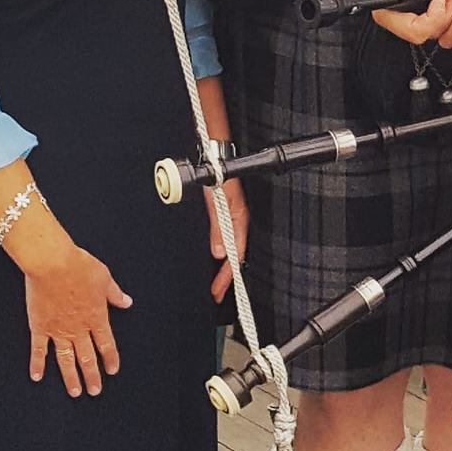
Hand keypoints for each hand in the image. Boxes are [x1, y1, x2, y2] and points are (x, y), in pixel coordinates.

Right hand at [23, 241, 131, 395]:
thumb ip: (115, 294)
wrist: (52, 263)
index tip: (112, 371)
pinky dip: (37, 364)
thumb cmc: (79, 266)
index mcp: (96, 316)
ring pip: (66, 359)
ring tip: (75, 392)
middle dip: (92, 375)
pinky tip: (37, 376)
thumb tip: (126, 302)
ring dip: (71, 377)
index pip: (106, 344)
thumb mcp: (104, 278)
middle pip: (87, 357)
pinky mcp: (39, 326)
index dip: (110, 358)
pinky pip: (38, 350)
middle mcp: (78, 327)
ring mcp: (58, 330)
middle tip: (94, 390)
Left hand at [205, 178, 252, 303]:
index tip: (217, 291)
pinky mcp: (220, 213)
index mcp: (238, 219)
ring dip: (222, 267)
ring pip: (229, 249)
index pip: (235, 255)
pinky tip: (214, 259)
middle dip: (225, 277)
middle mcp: (235, 221)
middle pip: (234, 255)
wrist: (213, 156)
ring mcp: (228, 218)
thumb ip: (219, 227)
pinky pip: (222, 239)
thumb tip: (219, 253)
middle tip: (216, 294)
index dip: (226, 276)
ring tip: (215, 283)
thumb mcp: (217, 203)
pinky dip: (219, 253)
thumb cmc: (218, 173)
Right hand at [352, 0, 451, 44]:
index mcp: (387, 9)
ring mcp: (404, 12)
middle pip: (426, 31)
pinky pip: (431, 15)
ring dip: (446, 10)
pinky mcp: (413, 6)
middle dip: (445, 14)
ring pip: (431, 25)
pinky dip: (443, 5)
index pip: (415, 31)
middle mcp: (395, 15)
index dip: (435, 18)